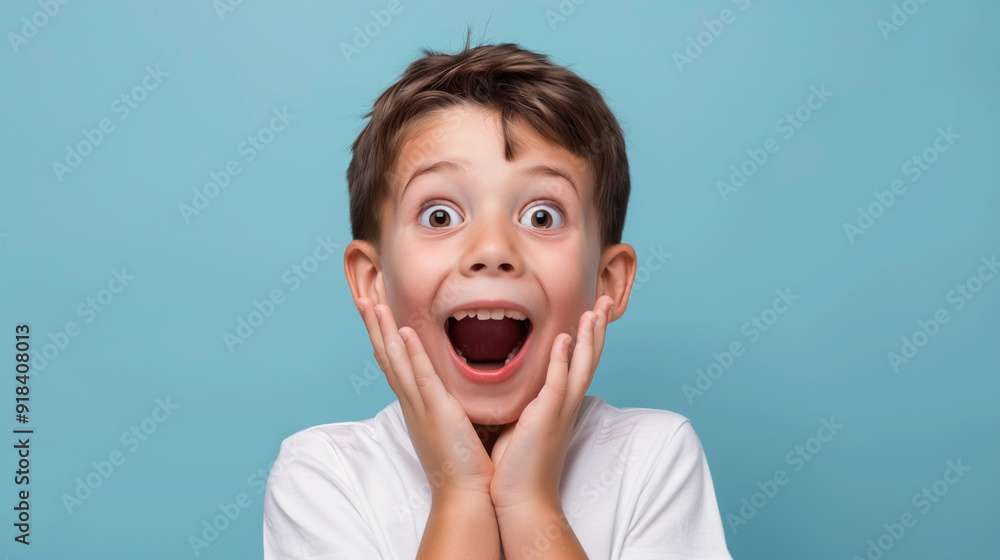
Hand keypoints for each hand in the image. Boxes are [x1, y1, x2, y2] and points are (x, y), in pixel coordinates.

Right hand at [356, 297, 495, 499]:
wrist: (465, 496)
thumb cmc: (464, 466)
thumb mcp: (454, 427)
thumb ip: (450, 406)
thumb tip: (456, 393)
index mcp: (416, 407)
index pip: (395, 366)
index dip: (384, 338)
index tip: (377, 314)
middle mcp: (412, 404)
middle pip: (386, 358)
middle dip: (374, 327)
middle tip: (362, 299)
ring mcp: (421, 407)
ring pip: (396, 362)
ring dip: (384, 331)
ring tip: (372, 304)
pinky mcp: (437, 412)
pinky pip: (421, 378)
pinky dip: (411, 354)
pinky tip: (403, 333)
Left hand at [488, 295, 614, 516]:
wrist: (521, 500)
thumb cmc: (517, 467)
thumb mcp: (522, 424)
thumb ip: (525, 402)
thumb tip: (516, 387)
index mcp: (561, 406)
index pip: (580, 364)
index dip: (588, 338)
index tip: (591, 313)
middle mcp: (566, 405)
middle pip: (590, 359)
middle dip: (598, 329)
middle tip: (606, 301)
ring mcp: (559, 411)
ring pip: (582, 366)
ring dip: (589, 337)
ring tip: (595, 310)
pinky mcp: (546, 417)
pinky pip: (558, 382)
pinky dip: (564, 359)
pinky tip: (567, 337)